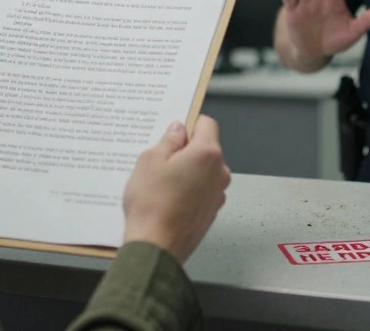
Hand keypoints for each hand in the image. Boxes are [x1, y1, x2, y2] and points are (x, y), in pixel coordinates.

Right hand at [122, 116, 230, 263]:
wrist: (155, 246)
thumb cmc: (151, 204)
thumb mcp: (150, 160)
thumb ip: (168, 141)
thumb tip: (178, 131)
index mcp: (207, 154)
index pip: (206, 124)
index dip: (189, 124)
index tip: (174, 132)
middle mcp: (219, 173)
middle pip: (206, 149)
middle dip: (185, 150)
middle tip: (160, 161)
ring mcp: (218, 194)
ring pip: (203, 171)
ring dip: (187, 172)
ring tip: (161, 184)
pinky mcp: (211, 212)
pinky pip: (201, 191)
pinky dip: (189, 190)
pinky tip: (168, 199)